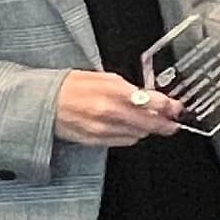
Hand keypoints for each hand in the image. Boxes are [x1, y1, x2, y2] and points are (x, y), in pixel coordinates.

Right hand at [55, 70, 185, 146]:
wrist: (44, 102)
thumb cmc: (71, 86)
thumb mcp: (104, 77)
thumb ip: (130, 88)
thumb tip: (152, 97)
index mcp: (112, 92)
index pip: (151, 102)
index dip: (168, 106)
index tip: (175, 107)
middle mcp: (109, 113)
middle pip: (149, 123)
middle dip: (165, 123)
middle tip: (173, 121)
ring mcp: (102, 129)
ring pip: (138, 134)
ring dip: (147, 129)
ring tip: (149, 122)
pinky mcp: (96, 141)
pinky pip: (123, 141)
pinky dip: (131, 135)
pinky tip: (129, 127)